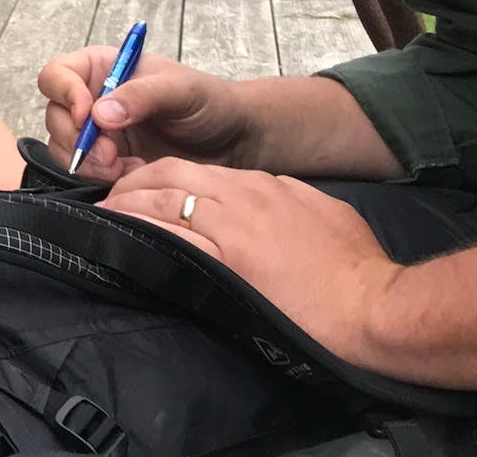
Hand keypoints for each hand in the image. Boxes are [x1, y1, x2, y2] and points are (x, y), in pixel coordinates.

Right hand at [38, 45, 257, 182]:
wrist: (233, 142)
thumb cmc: (210, 103)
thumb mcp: (180, 90)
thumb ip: (141, 96)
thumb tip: (99, 113)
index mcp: (104, 69)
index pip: (58, 74)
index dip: (63, 93)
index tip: (86, 114)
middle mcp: (94, 99)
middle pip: (55, 116)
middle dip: (77, 138)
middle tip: (109, 154)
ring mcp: (99, 134)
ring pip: (65, 148)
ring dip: (88, 162)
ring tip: (124, 168)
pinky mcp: (108, 164)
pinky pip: (85, 173)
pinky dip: (102, 178)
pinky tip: (132, 175)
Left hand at [104, 159, 401, 366]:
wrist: (373, 304)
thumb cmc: (358, 268)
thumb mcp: (322, 214)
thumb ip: (289, 202)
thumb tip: (268, 208)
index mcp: (266, 186)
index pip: (200, 171)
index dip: (164, 179)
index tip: (145, 191)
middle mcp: (243, 196)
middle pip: (172, 175)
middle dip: (135, 183)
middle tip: (111, 199)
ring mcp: (233, 226)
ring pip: (165, 199)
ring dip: (127, 204)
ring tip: (103, 214)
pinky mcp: (227, 260)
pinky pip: (171, 237)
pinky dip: (138, 230)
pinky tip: (117, 233)